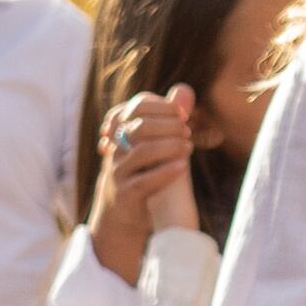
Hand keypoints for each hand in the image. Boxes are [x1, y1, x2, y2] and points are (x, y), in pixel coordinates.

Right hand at [90, 86, 197, 271]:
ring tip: (188, 148)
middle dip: (167, 127)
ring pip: (142, 152)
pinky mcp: (126, 195)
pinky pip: (144, 181)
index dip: (161, 107)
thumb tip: (184, 89)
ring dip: (169, 147)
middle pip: (140, 127)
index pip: (137, 108)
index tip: (182, 114)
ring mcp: (119, 172)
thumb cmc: (141, 175)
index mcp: (122, 134)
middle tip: (187, 131)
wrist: (120, 217)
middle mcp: (117, 150)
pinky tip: (183, 167)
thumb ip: (167, 120)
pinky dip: (166, 172)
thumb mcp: (152, 146)